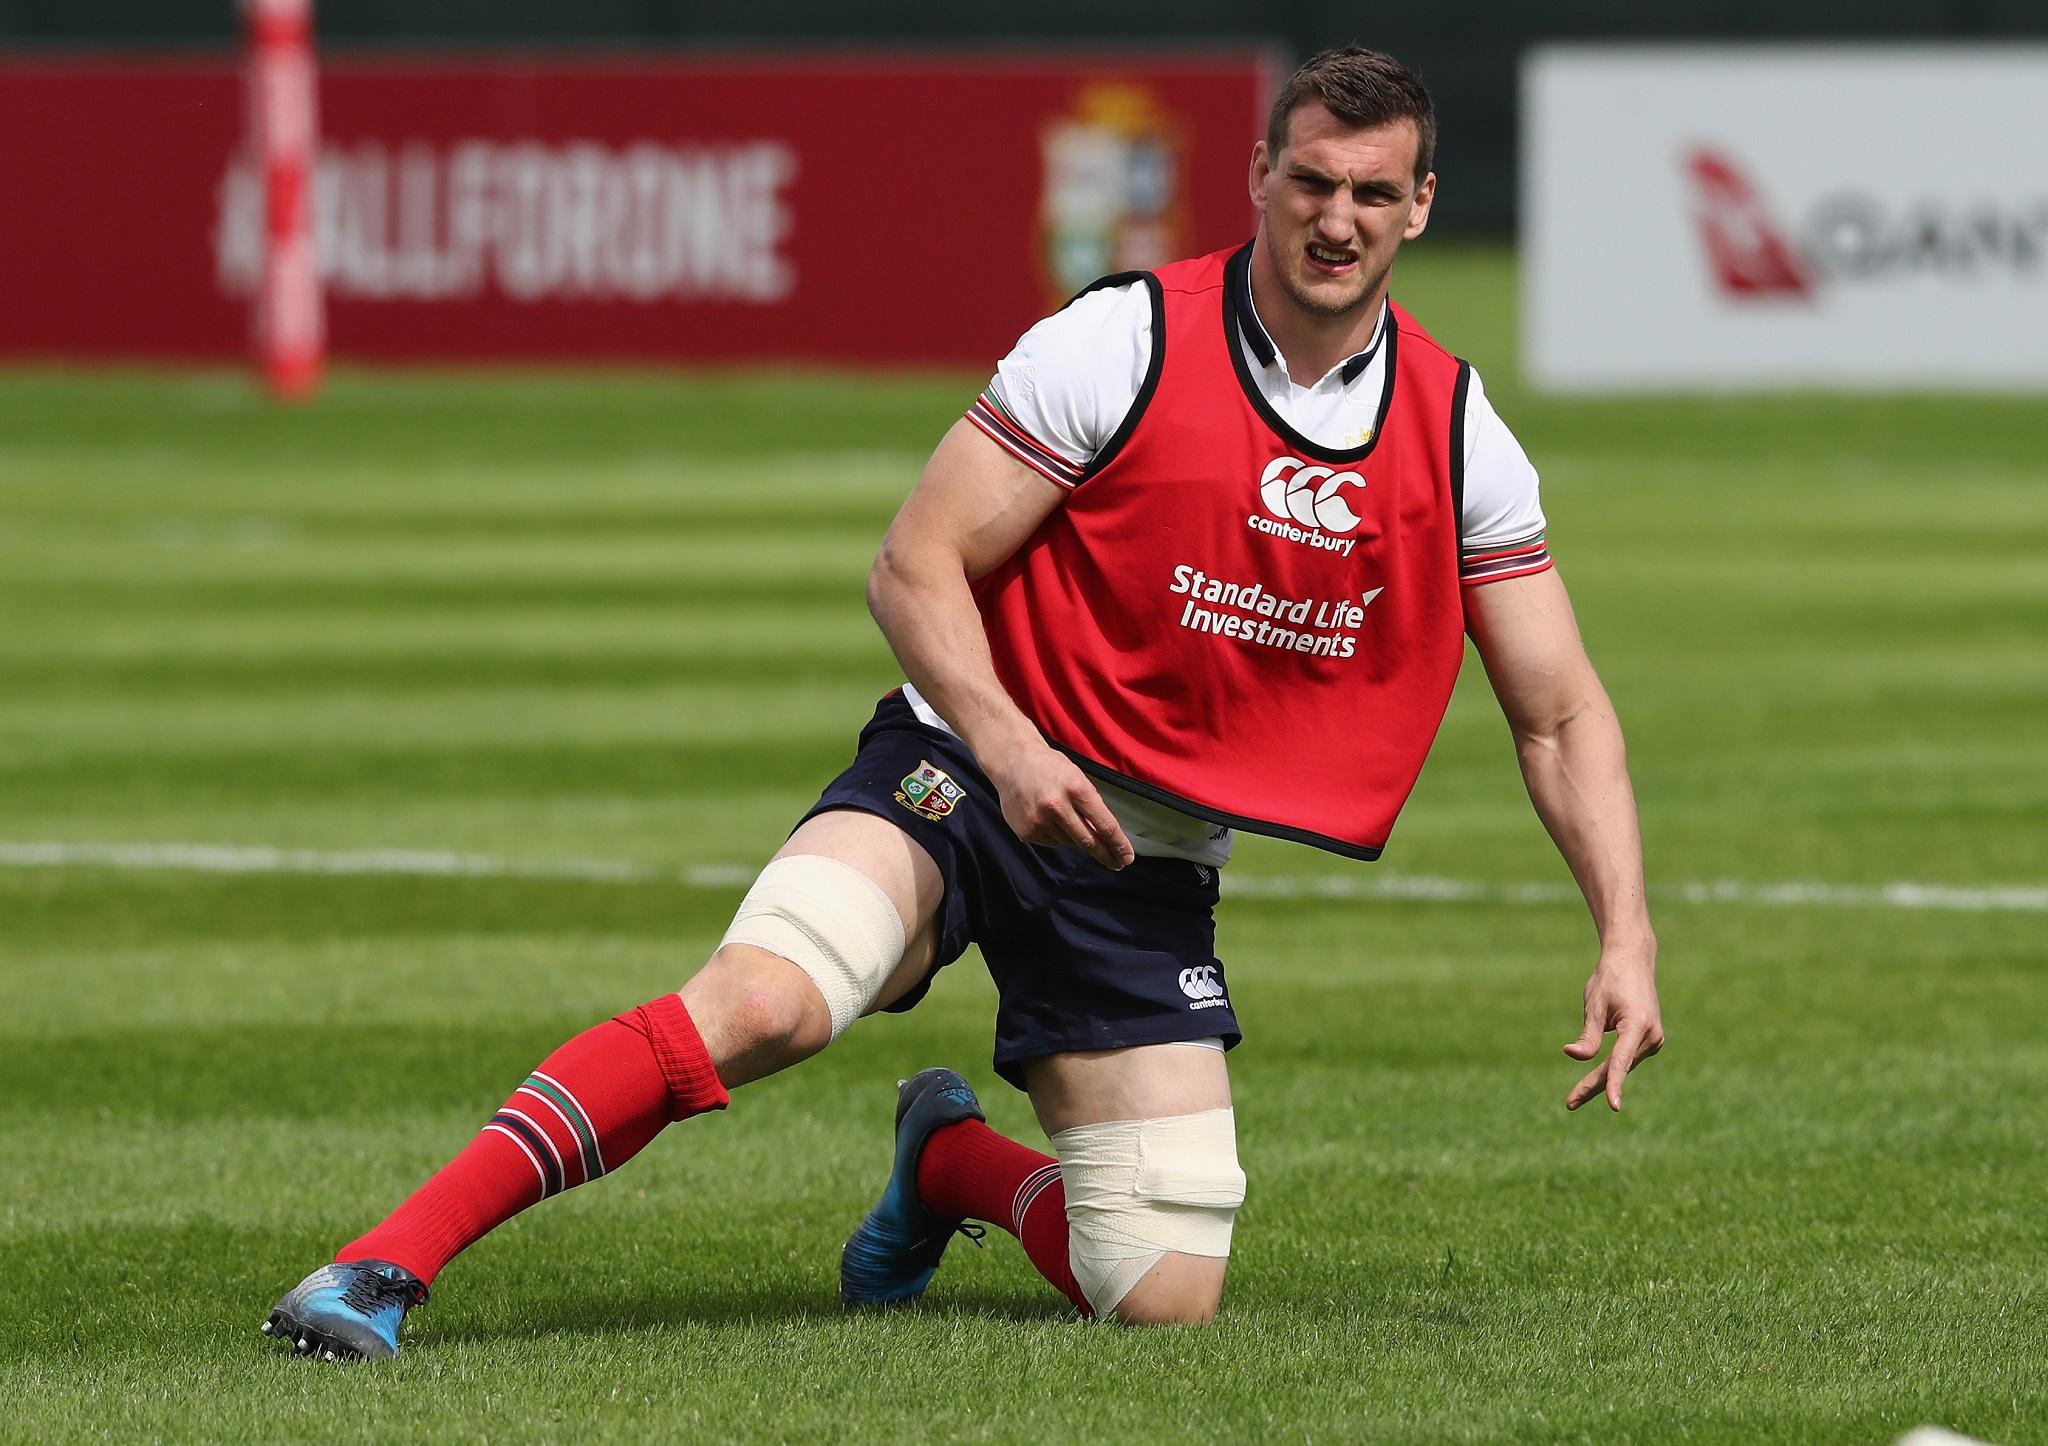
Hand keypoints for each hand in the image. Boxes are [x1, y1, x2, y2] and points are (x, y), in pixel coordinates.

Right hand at [984, 741, 1134, 869]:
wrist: (1012, 761)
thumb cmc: (1051, 768)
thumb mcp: (1078, 778)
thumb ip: (1091, 806)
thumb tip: (1106, 838)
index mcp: (1076, 788)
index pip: (1105, 825)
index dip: (1118, 845)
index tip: (1127, 857)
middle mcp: (1057, 806)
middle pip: (1089, 841)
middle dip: (1105, 854)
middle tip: (1117, 863)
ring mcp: (1039, 820)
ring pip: (1070, 843)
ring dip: (1077, 839)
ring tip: (1069, 820)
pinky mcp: (1026, 831)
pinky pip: (1053, 843)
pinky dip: (1059, 837)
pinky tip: (1052, 821)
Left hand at [1563, 948, 1662, 1111]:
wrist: (1633, 960)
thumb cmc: (1610, 979)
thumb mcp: (1595, 1005)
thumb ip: (1588, 1035)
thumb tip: (1572, 1055)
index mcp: (1638, 1024)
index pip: (1622, 1060)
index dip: (1615, 1084)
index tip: (1613, 1106)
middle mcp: (1651, 1036)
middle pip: (1617, 1068)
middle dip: (1593, 1087)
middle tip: (1569, 1104)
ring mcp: (1653, 1040)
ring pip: (1621, 1066)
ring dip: (1600, 1081)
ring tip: (1574, 1098)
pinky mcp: (1649, 1041)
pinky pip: (1625, 1059)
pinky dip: (1610, 1070)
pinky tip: (1592, 1083)